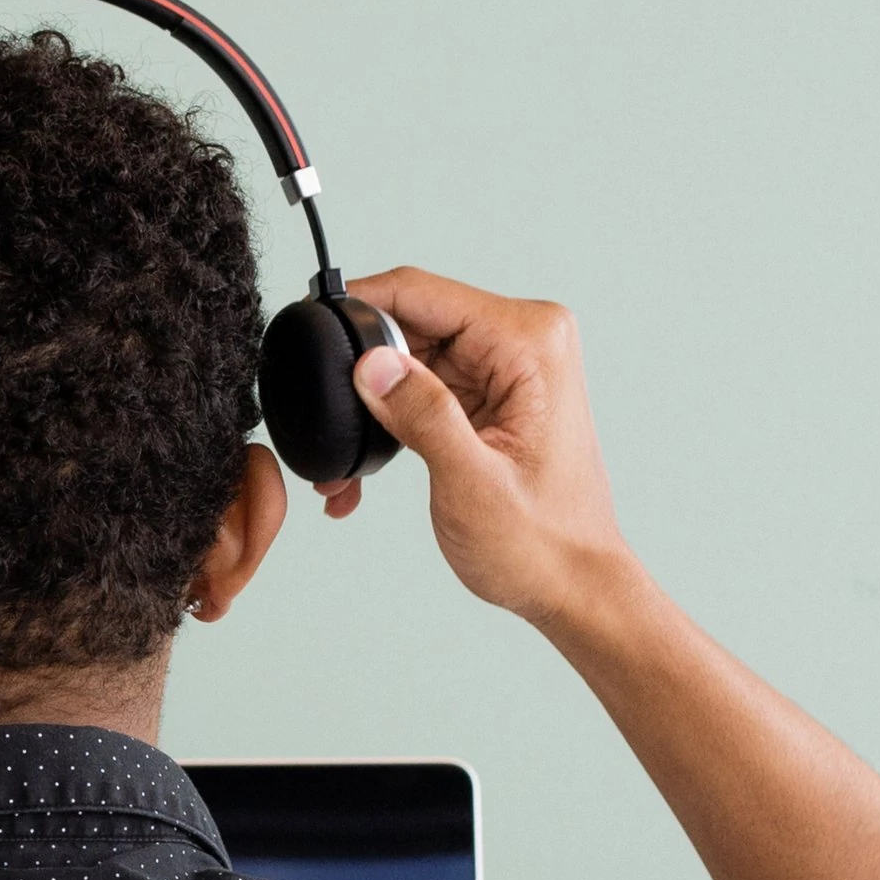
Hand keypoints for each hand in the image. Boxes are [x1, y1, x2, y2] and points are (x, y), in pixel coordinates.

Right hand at [327, 265, 642, 634]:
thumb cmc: (542, 545)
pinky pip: (423, 388)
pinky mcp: (492, 394)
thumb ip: (422, 415)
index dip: (356, 305)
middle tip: (330, 426)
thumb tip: (370, 363)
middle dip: (362, 371)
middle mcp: (523, 340)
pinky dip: (392, 424)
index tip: (306, 325)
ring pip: (409, 358)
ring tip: (349, 465)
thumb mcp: (471, 483)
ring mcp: (507, 367)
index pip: (422, 292)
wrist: (573, 587)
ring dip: (372, 406)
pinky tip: (369, 468)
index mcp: (528, 342)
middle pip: (410, 322)